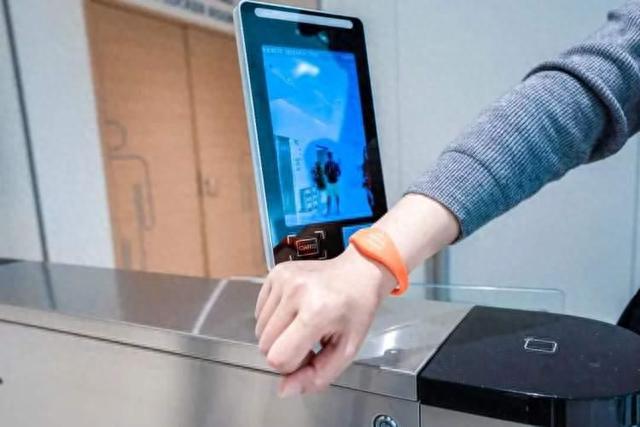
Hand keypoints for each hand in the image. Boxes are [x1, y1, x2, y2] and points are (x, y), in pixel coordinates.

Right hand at [255, 246, 395, 396]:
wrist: (358, 273)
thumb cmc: (355, 312)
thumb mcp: (346, 350)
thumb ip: (317, 377)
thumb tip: (283, 390)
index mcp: (316, 313)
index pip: (278, 358)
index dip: (291, 365)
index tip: (310, 354)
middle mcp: (295, 292)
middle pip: (265, 345)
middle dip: (283, 350)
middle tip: (308, 340)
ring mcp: (283, 279)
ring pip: (259, 329)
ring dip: (277, 335)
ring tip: (302, 324)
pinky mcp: (275, 272)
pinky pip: (259, 311)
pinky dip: (273, 318)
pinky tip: (294, 311)